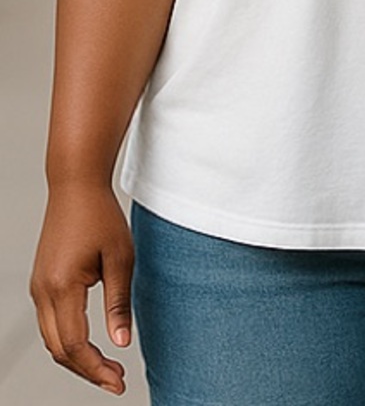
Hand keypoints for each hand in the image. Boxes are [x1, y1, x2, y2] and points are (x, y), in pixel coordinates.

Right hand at [30, 183, 133, 394]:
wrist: (76, 186)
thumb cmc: (100, 215)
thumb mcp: (120, 258)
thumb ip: (118, 302)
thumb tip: (121, 342)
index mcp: (62, 287)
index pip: (75, 345)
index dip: (96, 369)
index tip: (119, 381)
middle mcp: (42, 292)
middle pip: (59, 350)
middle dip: (87, 371)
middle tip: (116, 380)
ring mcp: (38, 288)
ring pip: (52, 339)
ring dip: (77, 358)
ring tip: (107, 367)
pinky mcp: (41, 283)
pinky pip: (50, 323)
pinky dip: (68, 341)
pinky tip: (90, 345)